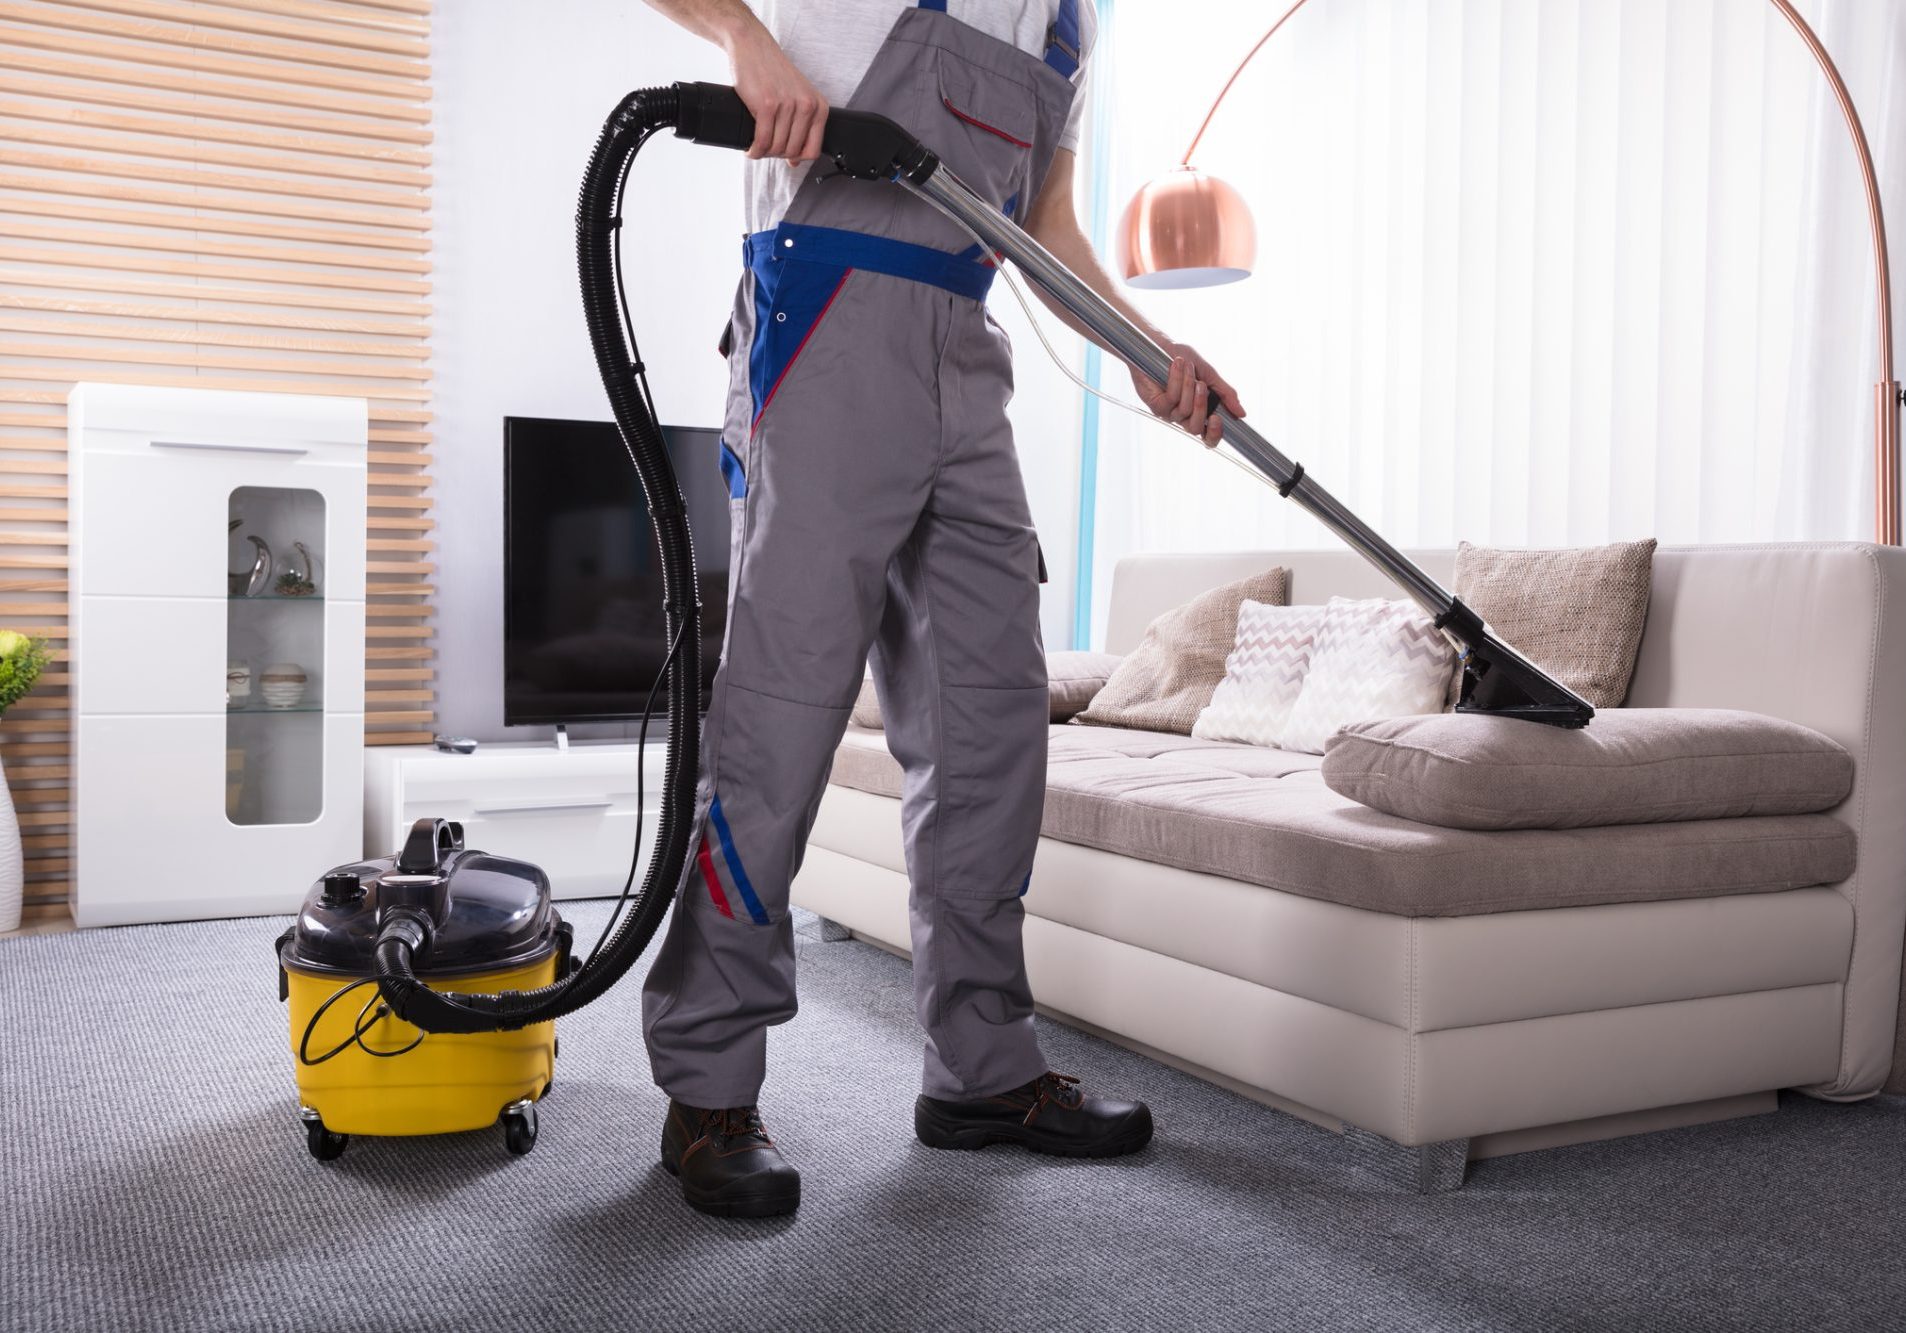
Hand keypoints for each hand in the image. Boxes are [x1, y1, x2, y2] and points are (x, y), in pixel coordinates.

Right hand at [726, 22, 827, 163]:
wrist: (753, 46)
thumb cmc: (773, 71)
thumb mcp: (796, 97)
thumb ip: (801, 128)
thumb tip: (795, 162)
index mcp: (819, 106)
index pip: (813, 150)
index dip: (796, 157)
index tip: (784, 155)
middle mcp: (807, 106)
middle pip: (792, 151)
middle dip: (776, 155)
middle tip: (765, 149)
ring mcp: (788, 106)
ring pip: (776, 148)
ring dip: (763, 153)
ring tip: (756, 147)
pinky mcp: (767, 105)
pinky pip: (762, 141)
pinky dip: (754, 150)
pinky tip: (750, 148)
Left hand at [1131, 344, 1245, 446]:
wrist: (1160, 345)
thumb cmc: (1184, 360)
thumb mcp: (1210, 375)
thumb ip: (1226, 395)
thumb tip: (1242, 414)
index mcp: (1199, 412)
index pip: (1209, 437)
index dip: (1215, 434)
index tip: (1218, 418)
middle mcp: (1184, 417)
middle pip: (1196, 428)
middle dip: (1200, 406)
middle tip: (1201, 385)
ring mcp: (1169, 412)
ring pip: (1184, 410)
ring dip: (1188, 385)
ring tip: (1188, 366)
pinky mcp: (1156, 405)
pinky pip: (1171, 399)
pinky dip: (1176, 380)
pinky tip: (1176, 365)